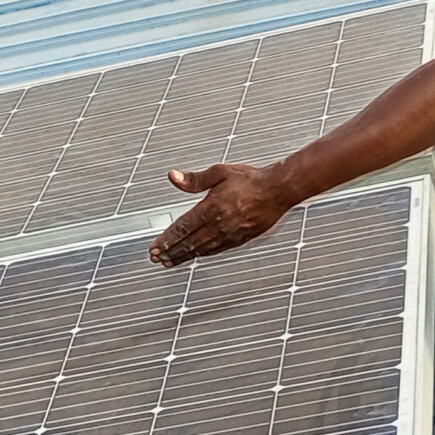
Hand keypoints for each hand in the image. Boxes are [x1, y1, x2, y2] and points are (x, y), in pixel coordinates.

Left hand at [148, 163, 297, 267]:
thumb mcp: (220, 172)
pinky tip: (195, 256)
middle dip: (171, 251)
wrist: (278, 191)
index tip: (155, 247)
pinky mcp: (239, 240)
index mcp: (212, 208)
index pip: (183, 227)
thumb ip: (194, 179)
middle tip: (156, 258)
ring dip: (184, 256)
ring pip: (201, 249)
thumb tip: (173, 177)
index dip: (167, 239)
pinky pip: (216, 250)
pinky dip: (202, 254)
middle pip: (189, 242)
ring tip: (170, 261)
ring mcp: (230, 235)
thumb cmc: (251, 180)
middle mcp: (219, 225)